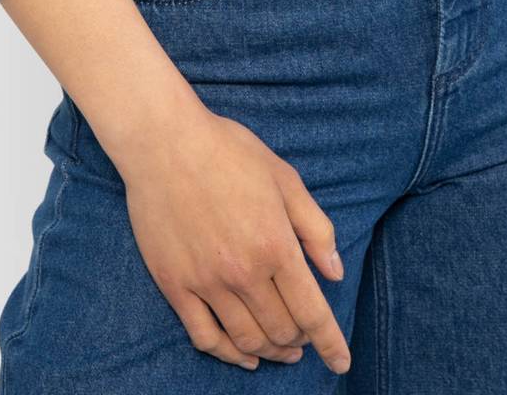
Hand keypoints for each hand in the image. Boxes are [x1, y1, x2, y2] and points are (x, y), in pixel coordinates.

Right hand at [117, 98, 351, 374]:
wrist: (165, 143)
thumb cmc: (229, 152)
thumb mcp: (285, 179)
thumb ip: (315, 229)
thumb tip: (335, 273)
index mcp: (276, 244)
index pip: (312, 312)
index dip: (331, 344)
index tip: (341, 363)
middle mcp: (243, 272)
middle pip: (282, 330)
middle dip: (301, 342)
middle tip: (306, 338)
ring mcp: (206, 282)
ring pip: (246, 339)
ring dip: (270, 351)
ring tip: (281, 350)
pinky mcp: (175, 285)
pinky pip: (205, 337)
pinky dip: (228, 354)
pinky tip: (243, 355)